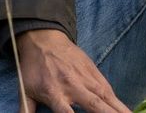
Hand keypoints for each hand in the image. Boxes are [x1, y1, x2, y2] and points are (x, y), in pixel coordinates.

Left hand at [15, 29, 129, 112]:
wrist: (43, 39)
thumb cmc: (33, 68)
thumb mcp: (25, 89)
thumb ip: (26, 110)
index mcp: (54, 93)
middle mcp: (73, 87)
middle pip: (95, 108)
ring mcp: (87, 80)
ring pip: (108, 100)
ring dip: (121, 112)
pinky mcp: (96, 75)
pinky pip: (110, 92)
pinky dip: (120, 104)